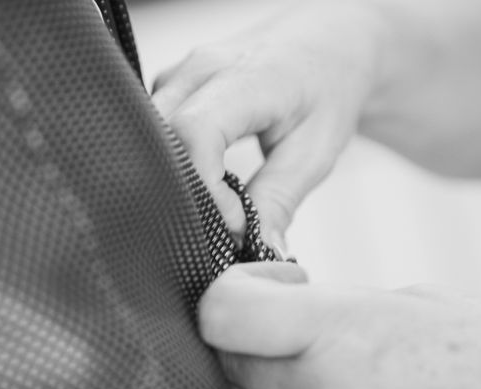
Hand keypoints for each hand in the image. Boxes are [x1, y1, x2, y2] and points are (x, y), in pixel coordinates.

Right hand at [152, 1, 384, 240]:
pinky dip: (174, 164)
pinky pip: (155, 131)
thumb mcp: (316, 152)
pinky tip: (203, 180)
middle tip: (224, 223)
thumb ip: (280, 200)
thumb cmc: (328, 90)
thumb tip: (258, 249)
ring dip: (177, 180)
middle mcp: (202, 67)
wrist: (326, 45)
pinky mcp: (173, 86)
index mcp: (249, 77)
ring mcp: (181, 73)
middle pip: (161, 138)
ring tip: (217, 202)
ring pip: (152, 137)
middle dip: (186, 193)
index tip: (236, 223)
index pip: (196, 132)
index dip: (206, 189)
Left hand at [199, 263, 480, 388]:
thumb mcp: (399, 303)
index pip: (223, 313)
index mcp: (340, 331)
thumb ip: (324, 310)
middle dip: (247, 340)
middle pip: (228, 366)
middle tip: (288, 326)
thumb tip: (277, 312)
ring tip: (316, 372)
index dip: (228, 291)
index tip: (259, 286)